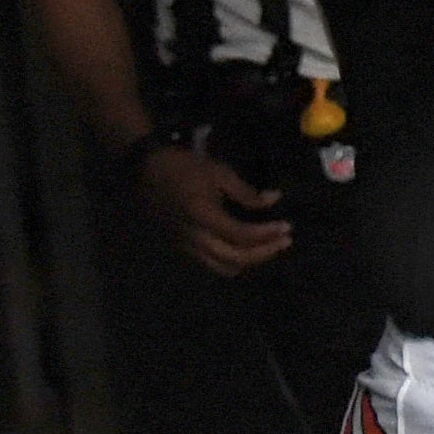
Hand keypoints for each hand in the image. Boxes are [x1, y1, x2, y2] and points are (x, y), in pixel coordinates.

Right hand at [140, 146, 291, 276]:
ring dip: (249, 261)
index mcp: (203, 217)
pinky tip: (246, 248)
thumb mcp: (219, 173)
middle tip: (285, 241)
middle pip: (236, 259)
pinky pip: (211, 263)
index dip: (268, 234)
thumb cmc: (183, 167)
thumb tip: (274, 200)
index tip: (288, 227)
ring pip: (223, 267)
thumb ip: (247, 192)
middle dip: (264, 252)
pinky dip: (232, 261)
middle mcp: (194, 238)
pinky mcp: (181, 247)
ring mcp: (186, 246)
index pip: (242, 236)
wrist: (145, 171)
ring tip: (269, 247)